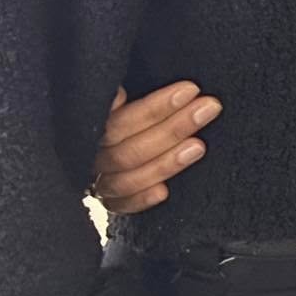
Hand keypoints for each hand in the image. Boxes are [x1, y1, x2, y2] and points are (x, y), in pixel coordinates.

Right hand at [90, 82, 220, 213]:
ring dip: (164, 164)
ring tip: (199, 147)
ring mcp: (96, 181)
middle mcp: (88, 155)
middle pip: (126, 151)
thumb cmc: (124, 104)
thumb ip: (121, 91)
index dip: (154, 108)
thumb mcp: (124, 88)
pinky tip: (164, 192)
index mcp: (87, 124)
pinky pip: (120, 206)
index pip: (119, 120)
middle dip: (172, 129)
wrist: (105, 135)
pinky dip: (139, 200)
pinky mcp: (108, 200)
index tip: (191, 89)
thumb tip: (121, 91)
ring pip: (124, 180)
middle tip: (209, 108)